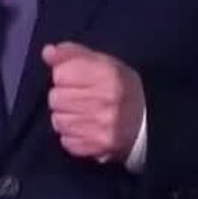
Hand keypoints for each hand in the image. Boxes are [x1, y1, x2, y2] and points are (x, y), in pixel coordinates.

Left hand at [42, 42, 144, 163]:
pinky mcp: (98, 146)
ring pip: (58, 121)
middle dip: (63, 97)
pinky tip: (85, 129)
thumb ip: (74, 54)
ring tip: (81, 115)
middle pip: (55, 98)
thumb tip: (47, 52)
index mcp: (108, 74)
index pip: (60, 73)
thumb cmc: (122, 88)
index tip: (75, 79)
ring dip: (65, 117)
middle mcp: (105, 100)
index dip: (64, 75)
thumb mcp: (104, 63)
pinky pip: (66, 141)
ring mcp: (102, 126)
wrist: (150, 122)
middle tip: (79, 99)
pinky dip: (71, 136)